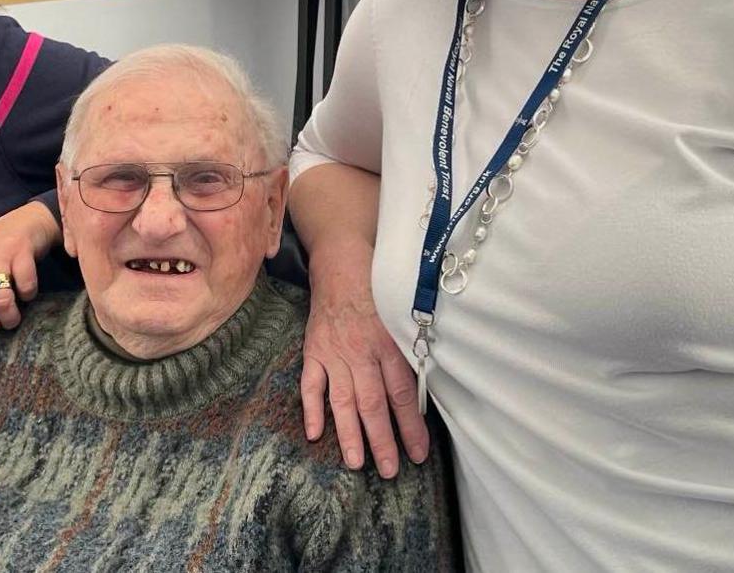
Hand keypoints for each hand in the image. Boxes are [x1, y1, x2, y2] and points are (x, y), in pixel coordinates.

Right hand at [300, 283, 429, 478]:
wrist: (342, 264)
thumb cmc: (379, 292)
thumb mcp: (402, 318)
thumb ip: (408, 353)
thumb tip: (423, 392)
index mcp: (388, 346)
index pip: (402, 394)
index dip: (411, 426)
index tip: (418, 454)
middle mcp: (361, 353)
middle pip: (373, 403)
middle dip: (382, 440)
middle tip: (389, 470)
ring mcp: (334, 353)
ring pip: (343, 400)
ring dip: (349, 433)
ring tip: (356, 463)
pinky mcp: (314, 351)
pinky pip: (310, 384)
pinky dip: (311, 408)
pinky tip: (314, 433)